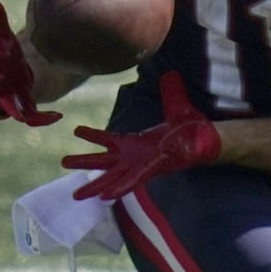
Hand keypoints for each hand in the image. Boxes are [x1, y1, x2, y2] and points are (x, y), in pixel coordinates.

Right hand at [0, 0, 61, 127]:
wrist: (31, 70)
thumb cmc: (10, 53)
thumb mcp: (5, 34)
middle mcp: (0, 84)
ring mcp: (13, 98)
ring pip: (10, 108)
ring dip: (14, 110)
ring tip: (20, 114)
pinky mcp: (28, 107)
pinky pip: (33, 117)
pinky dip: (42, 119)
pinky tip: (57, 116)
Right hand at [62, 72, 220, 200]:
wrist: (207, 141)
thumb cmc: (191, 130)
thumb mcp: (177, 107)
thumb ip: (171, 92)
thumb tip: (171, 74)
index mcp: (137, 142)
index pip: (110, 138)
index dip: (93, 134)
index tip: (75, 129)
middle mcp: (135, 156)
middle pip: (104, 160)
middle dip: (84, 162)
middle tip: (63, 162)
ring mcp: (142, 165)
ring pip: (112, 177)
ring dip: (95, 185)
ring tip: (76, 195)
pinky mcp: (151, 170)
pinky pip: (131, 181)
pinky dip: (118, 188)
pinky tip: (104, 197)